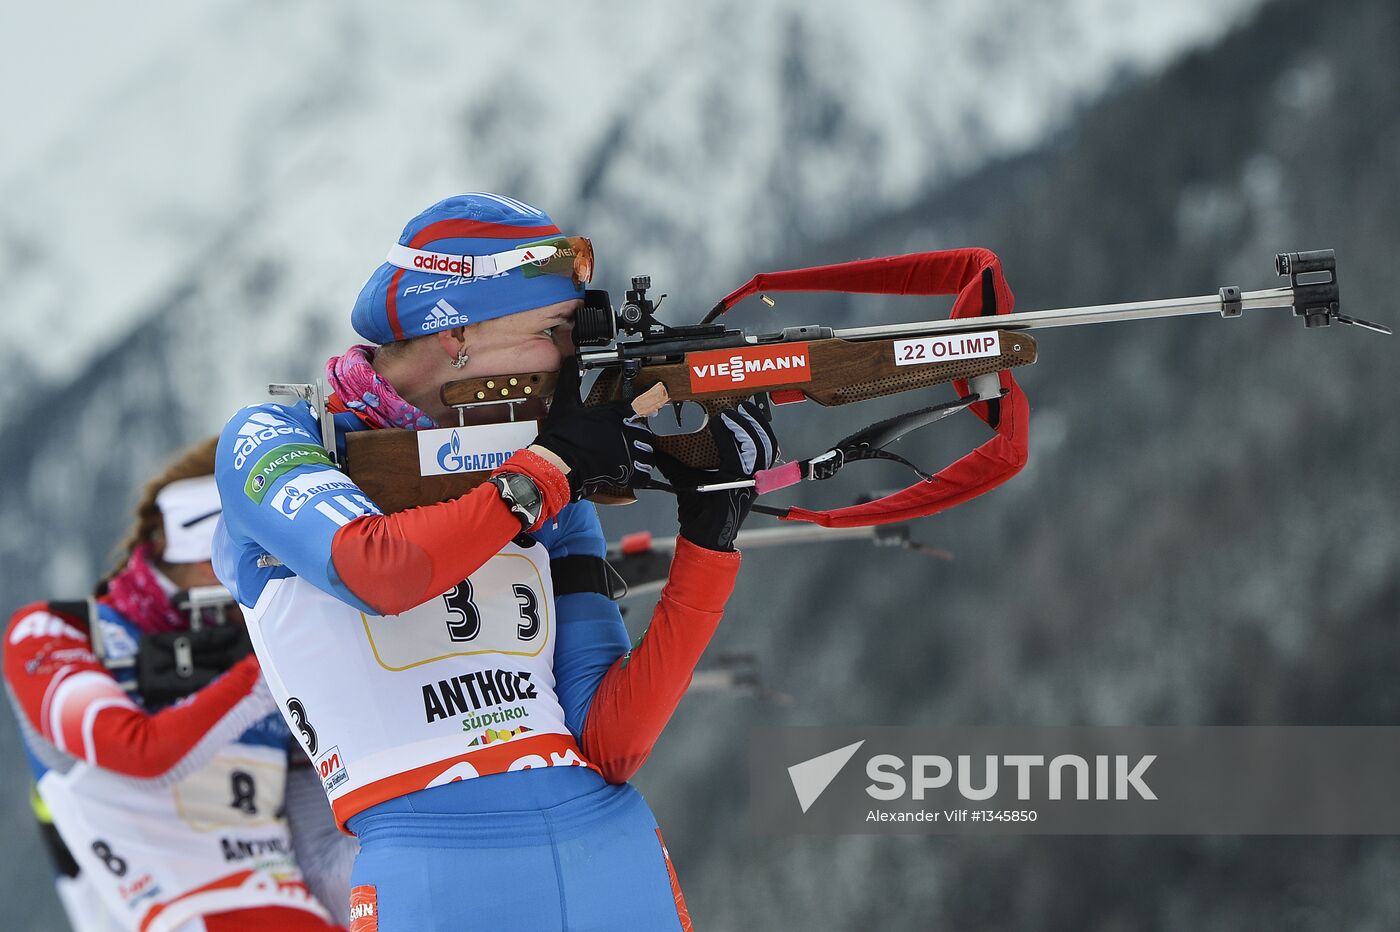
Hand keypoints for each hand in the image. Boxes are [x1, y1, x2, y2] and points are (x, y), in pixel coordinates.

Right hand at [530, 357, 666, 500]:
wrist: (558, 463)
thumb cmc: (561, 436)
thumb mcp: (565, 402)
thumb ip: (571, 379)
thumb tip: (570, 361)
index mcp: (615, 413)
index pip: (642, 402)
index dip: (653, 397)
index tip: (661, 394)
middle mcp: (625, 431)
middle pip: (645, 430)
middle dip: (637, 434)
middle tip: (626, 438)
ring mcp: (628, 452)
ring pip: (647, 452)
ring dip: (641, 454)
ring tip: (630, 456)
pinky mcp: (626, 472)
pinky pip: (644, 474)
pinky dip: (641, 474)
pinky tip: (634, 473)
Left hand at [643, 401, 779, 551]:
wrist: (701, 537)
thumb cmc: (698, 513)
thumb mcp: (687, 480)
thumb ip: (676, 464)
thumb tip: (657, 448)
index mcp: (747, 475)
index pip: (761, 445)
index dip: (756, 424)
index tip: (743, 408)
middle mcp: (753, 478)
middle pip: (766, 442)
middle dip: (755, 421)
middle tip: (741, 406)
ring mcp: (748, 482)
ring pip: (757, 447)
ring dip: (744, 426)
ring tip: (729, 413)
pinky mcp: (738, 485)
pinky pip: (738, 456)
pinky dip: (730, 438)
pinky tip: (719, 425)